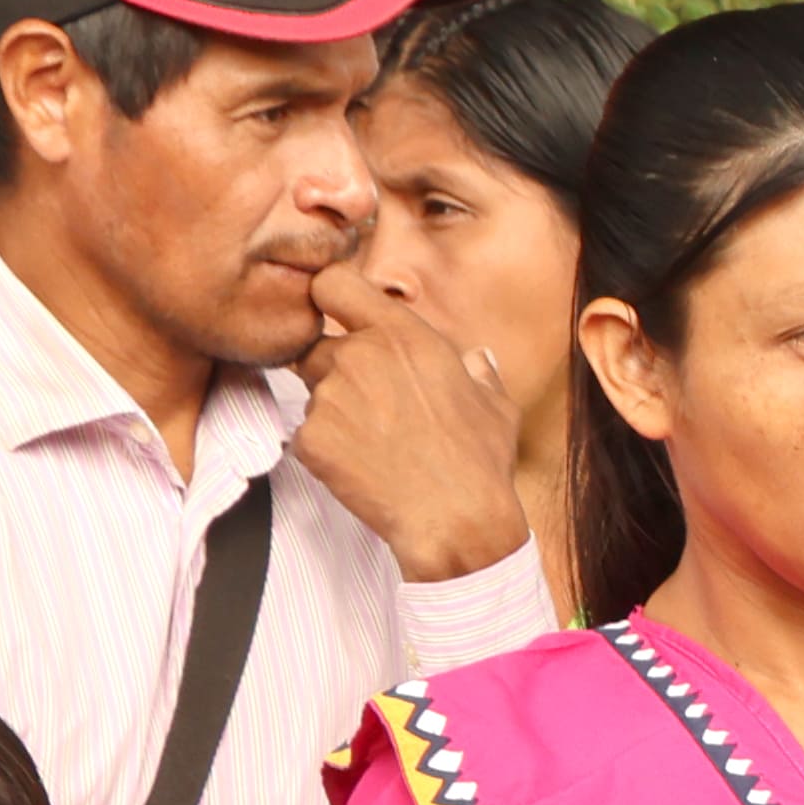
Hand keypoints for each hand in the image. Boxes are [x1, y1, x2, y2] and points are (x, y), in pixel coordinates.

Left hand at [287, 293, 528, 590]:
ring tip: (372, 445)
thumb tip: (477, 360)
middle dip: (333, 372)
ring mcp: (331, 396)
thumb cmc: (479, 461)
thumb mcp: (496, 405)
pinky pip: (307, 435)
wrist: (456, 520)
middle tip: (368, 409)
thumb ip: (479, 372)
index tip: (332, 317)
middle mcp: (360, 355)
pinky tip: (361, 469)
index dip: (327, 298)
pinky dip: (326, 451)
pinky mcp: (312, 438)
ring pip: (312, 393)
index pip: (333, 284)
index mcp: (402, 335)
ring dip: (332, 412)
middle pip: (317, 347)